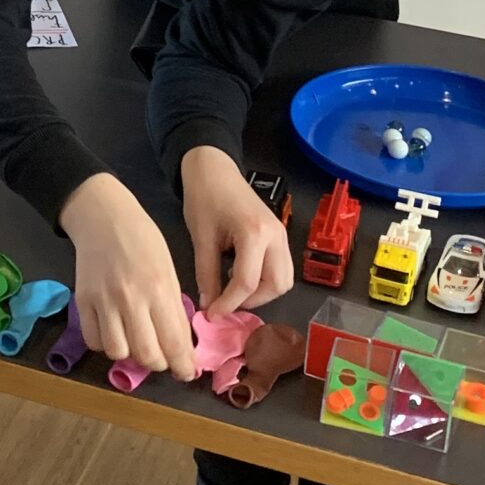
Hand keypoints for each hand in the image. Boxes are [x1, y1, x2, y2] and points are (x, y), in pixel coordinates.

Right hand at [58, 174, 196, 379]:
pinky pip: (94, 341)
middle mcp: (132, 298)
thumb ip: (172, 307)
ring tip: (136, 343)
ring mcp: (104, 301)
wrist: (103, 216)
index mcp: (160, 288)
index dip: (183, 365)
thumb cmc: (143, 239)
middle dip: (159, 363)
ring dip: (130, 355)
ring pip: (117, 352)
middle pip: (146, 354)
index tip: (187, 372)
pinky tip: (114, 332)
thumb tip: (180, 343)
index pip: (174, 341)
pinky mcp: (83, 301)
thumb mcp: (168, 269)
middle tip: (162, 358)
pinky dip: (106, 344)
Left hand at [180, 146, 293, 317]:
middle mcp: (276, 235)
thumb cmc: (204, 197)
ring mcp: (282, 235)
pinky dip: (265, 280)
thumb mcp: (201, 238)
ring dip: (262, 293)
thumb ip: (206, 274)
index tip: (211, 314)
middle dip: (252, 300)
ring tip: (233, 289)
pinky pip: (282, 268)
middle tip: (226, 301)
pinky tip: (241, 274)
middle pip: (276, 285)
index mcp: (254, 233)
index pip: (248, 282)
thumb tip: (209, 305)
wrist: (214, 169)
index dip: (229, 304)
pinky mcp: (280, 235)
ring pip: (284, 280)